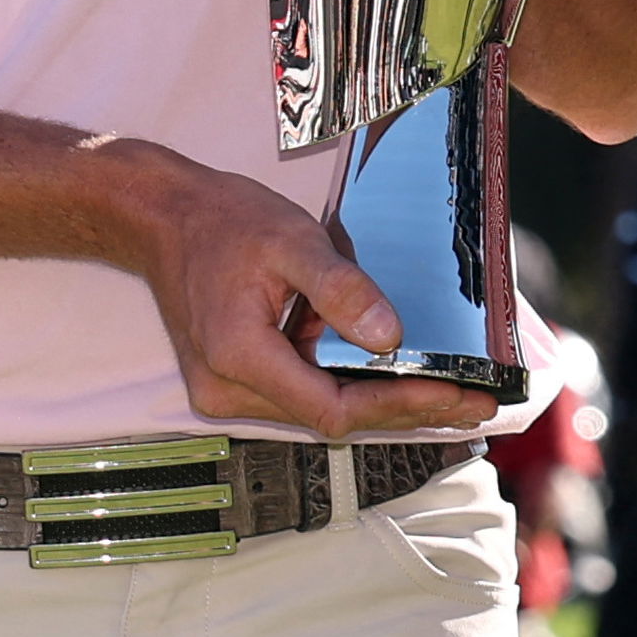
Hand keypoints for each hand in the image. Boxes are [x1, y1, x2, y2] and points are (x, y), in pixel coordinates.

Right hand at [112, 145, 496, 442]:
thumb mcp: (291, 241)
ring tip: (450, 392)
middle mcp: (227, 390)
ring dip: (381, 401)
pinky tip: (396, 376)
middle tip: (473, 403)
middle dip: (405, 409)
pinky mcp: (235, 380)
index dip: (399, 405)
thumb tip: (390, 338)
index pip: (334, 407)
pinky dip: (351, 385)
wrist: (163, 218)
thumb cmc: (223, 222)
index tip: (455, 393)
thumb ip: (341, 290)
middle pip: (332, 417)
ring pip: (320, 409)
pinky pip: (304, 392)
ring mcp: (227, 390)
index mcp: (239, 357)